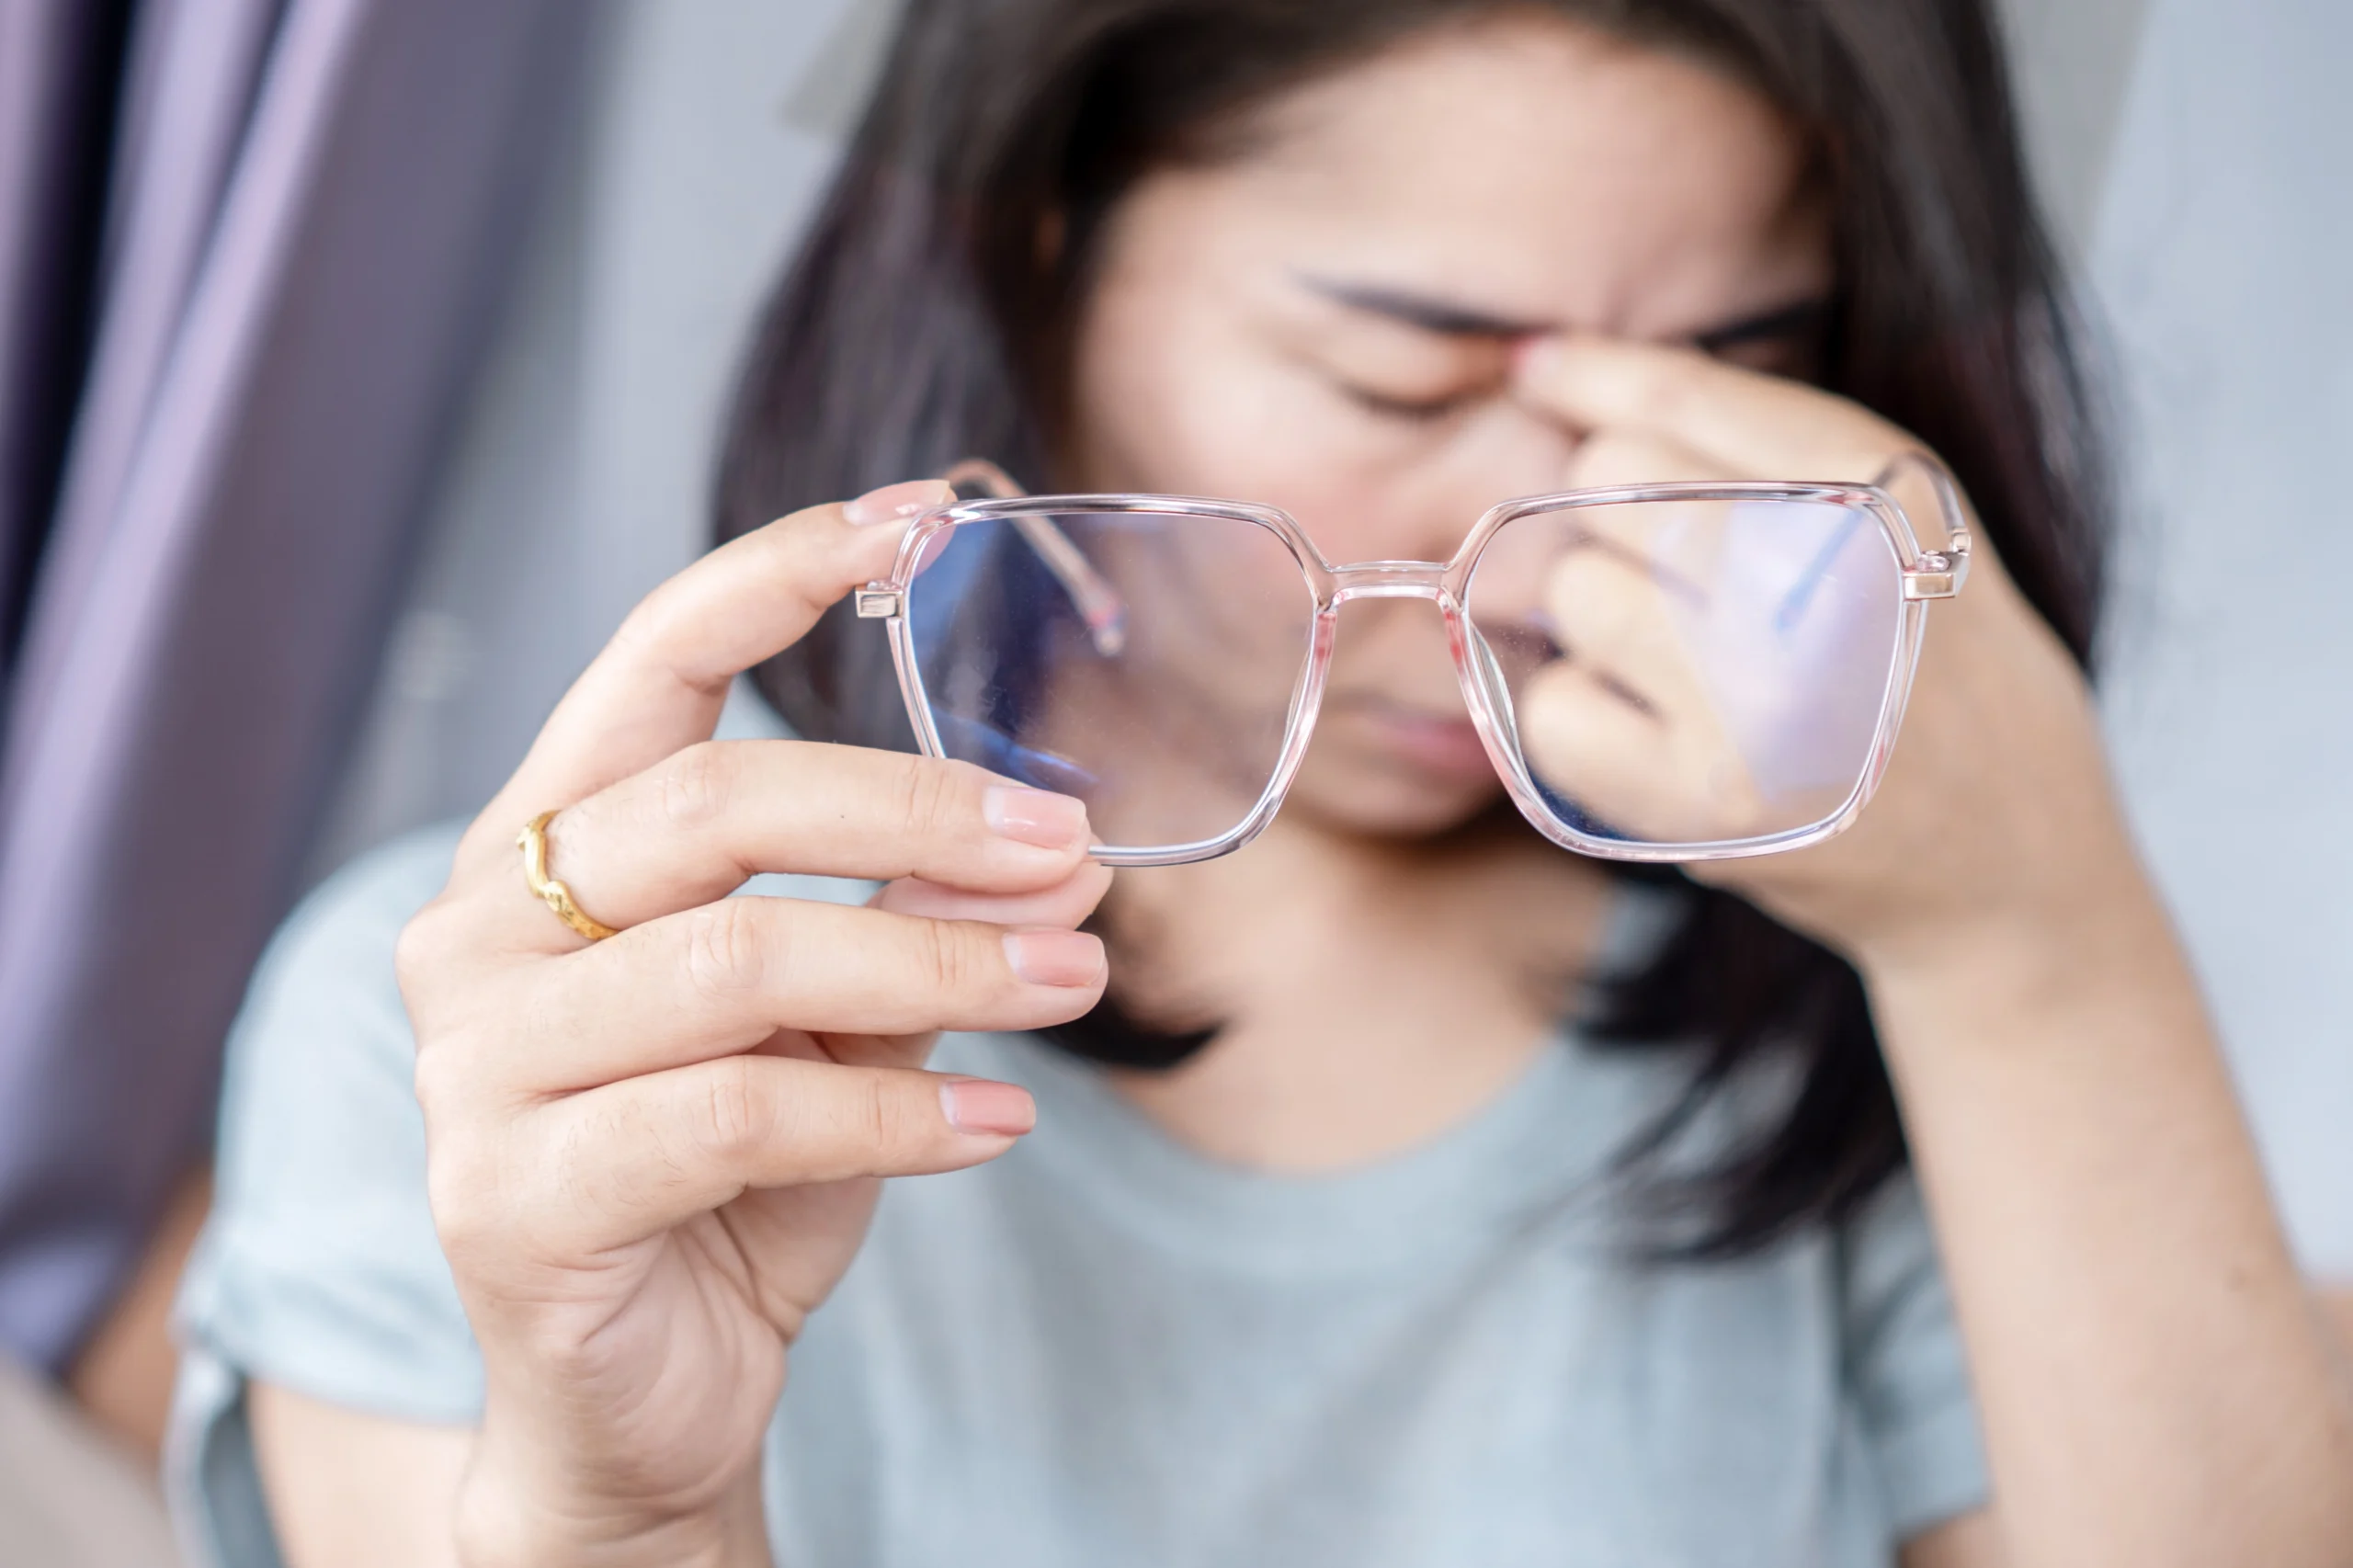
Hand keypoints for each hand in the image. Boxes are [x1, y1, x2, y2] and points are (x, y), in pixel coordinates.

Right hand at [395, 481, 1111, 1566]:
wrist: (644, 1397)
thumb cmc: (733, 1179)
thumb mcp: (837, 1024)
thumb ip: (910, 920)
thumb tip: (1057, 851)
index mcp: (545, 846)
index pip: (647, 661)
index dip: (778, 571)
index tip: (917, 518)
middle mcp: (481, 930)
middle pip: (715, 806)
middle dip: (916, 812)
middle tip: (1066, 844)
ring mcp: (475, 1063)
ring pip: (743, 964)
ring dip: (939, 967)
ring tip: (1067, 981)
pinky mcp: (511, 1195)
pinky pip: (740, 1113)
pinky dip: (899, 1116)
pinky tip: (1000, 1127)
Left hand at [1507, 336, 2129, 974]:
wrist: (2006, 855)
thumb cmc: (1921, 665)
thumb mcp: (1893, 516)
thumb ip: (1743, 437)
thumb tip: (1538, 367)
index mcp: (1889, 493)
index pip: (1681, 399)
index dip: (1591, 377)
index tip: (1534, 370)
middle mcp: (1827, 585)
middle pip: (1610, 484)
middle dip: (1622, 526)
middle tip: (1689, 591)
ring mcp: (1761, 702)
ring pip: (1573, 592)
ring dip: (1603, 626)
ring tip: (1686, 670)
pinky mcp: (1706, 802)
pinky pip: (1557, 712)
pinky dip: (1587, 724)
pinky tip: (1661, 736)